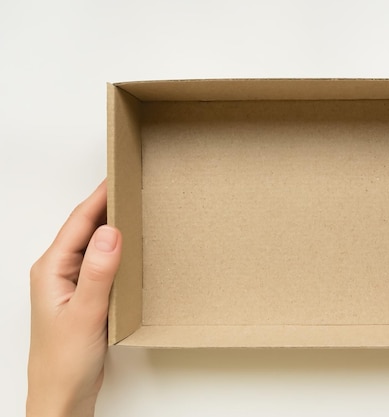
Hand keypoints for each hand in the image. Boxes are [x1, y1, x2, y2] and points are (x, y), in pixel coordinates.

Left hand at [27, 181, 121, 416]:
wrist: (63, 394)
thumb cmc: (64, 360)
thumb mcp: (84, 313)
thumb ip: (98, 272)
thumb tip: (110, 232)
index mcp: (51, 269)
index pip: (79, 222)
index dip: (99, 197)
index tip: (119, 176)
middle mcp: (59, 271)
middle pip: (85, 227)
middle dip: (107, 205)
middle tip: (132, 185)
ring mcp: (71, 283)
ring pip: (94, 244)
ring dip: (113, 226)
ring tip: (135, 209)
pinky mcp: (85, 294)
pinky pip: (102, 262)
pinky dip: (117, 250)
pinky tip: (132, 249)